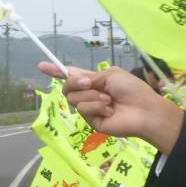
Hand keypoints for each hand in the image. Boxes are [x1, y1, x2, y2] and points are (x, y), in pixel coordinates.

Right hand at [38, 63, 183, 151]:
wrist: (144, 110)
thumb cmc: (132, 89)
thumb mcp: (110, 75)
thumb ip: (89, 76)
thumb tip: (73, 77)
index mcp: (94, 80)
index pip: (71, 75)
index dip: (56, 71)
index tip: (41, 66)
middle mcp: (89, 94)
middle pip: (67, 87)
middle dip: (77, 83)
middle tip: (91, 84)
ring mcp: (89, 108)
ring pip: (73, 99)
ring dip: (92, 96)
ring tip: (110, 100)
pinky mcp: (91, 121)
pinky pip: (83, 109)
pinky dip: (97, 106)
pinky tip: (110, 110)